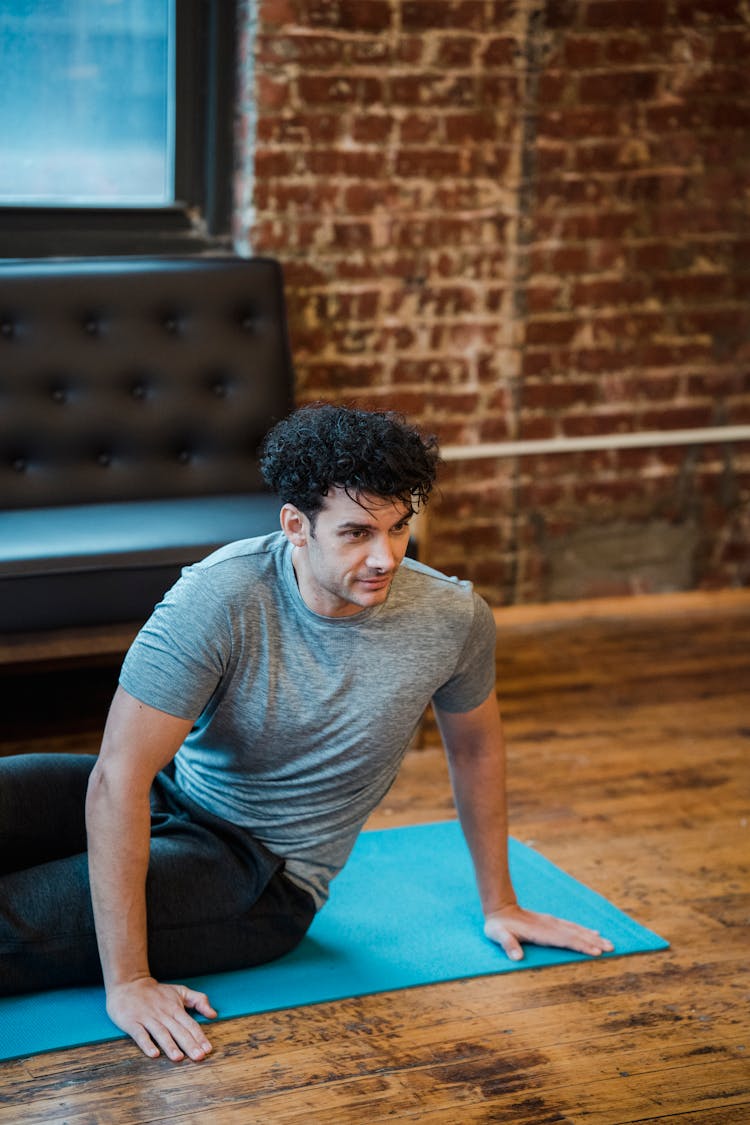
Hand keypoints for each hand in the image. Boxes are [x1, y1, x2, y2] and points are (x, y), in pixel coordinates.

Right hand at [106, 977, 216, 1061]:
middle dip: (189, 1044)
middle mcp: (163, 1014)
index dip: (199, 1037)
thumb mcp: (180, 991)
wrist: (129, 984)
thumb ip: (199, 1000)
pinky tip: (154, 1054)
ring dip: (170, 1046)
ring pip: (161, 1033)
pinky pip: (140, 1034)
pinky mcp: (132, 1022)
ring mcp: (147, 1018)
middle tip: (199, 1057)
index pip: (190, 1024)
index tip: (208, 1049)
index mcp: (175, 1008)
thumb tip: (213, 1014)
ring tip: (178, 1058)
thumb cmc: (157, 992)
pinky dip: (147, 1044)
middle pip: (178, 1030)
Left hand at [484, 903, 613, 961]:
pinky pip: (571, 927)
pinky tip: (594, 933)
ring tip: (608, 943)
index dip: (579, 945)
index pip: (563, 940)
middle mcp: (549, 926)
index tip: (595, 951)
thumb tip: (516, 957)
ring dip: (592, 937)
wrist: (500, 908)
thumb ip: (507, 944)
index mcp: (539, 932)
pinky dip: (583, 931)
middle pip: (574, 934)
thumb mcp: (497, 935)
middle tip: (611, 948)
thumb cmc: (498, 926)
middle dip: (593, 942)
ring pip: (575, 930)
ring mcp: (551, 923)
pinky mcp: (551, 923)